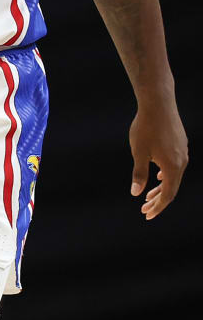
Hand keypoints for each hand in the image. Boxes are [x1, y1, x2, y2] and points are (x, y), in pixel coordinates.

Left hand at [129, 96, 186, 218]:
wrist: (159, 104)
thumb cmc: (146, 127)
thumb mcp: (138, 152)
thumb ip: (139, 174)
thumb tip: (136, 193)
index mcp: (173, 167)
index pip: (167, 195)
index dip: (157, 207)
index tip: (146, 215)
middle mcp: (182, 162)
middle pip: (172, 188)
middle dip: (158, 201)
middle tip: (145, 210)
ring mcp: (183, 153)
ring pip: (174, 176)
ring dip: (161, 188)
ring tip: (148, 197)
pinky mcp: (181, 145)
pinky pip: (176, 166)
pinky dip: (167, 175)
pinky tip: (159, 175)